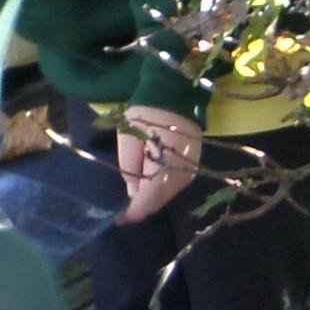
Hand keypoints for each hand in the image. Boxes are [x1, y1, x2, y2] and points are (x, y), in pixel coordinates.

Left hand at [114, 104, 201, 224]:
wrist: (176, 91)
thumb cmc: (146, 112)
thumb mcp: (128, 140)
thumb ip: (129, 170)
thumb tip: (133, 193)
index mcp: (164, 169)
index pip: (147, 202)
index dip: (131, 213)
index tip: (115, 218)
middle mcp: (181, 175)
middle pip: (158, 202)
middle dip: (140, 208)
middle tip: (121, 210)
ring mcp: (190, 171)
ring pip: (166, 196)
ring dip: (150, 199)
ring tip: (132, 198)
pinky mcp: (193, 165)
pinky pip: (174, 186)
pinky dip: (159, 190)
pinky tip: (147, 186)